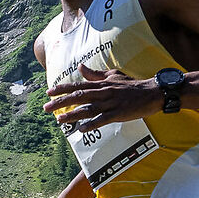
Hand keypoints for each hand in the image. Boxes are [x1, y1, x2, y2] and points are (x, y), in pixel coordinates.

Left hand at [44, 64, 160, 134]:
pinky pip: (103, 120)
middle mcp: (103, 92)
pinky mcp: (119, 113)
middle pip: (78, 97)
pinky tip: (82, 130)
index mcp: (101, 84)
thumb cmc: (132, 85)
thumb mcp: (113, 75)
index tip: (49, 92)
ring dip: (72, 115)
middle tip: (46, 108)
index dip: (62, 89)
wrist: (152, 92)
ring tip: (59, 120)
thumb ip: (96, 74)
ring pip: (88, 109)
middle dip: (61, 102)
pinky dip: (92, 124)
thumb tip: (80, 67)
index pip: (78, 85)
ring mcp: (111, 103)